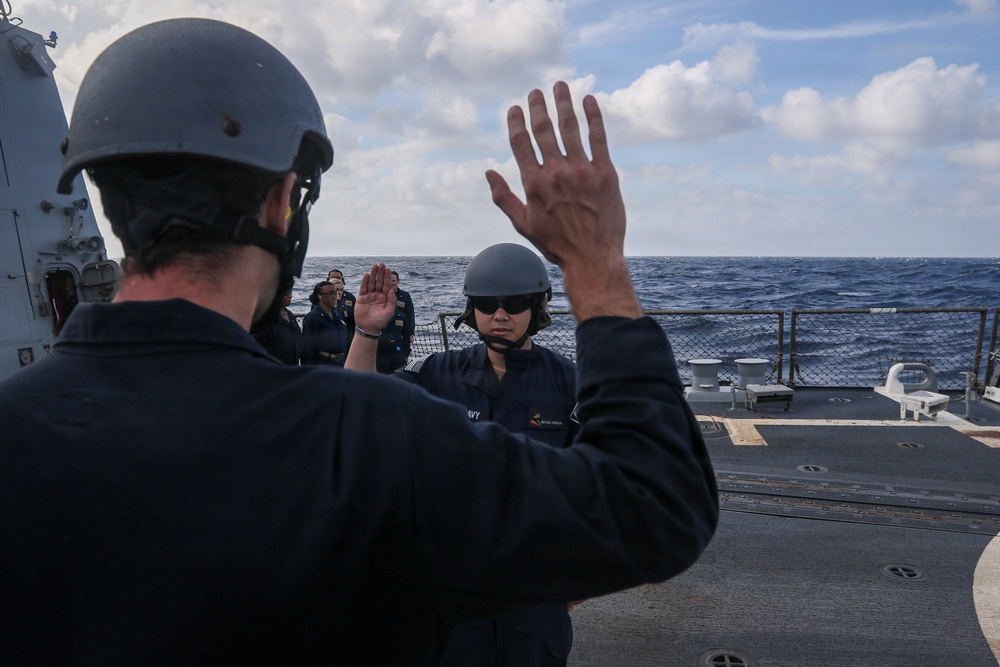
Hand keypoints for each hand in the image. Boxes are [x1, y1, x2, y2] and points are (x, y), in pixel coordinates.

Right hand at [353, 263, 394, 332]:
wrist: (368, 328)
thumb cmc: (380, 321)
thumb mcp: (389, 312)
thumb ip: (392, 301)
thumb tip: (391, 291)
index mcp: (385, 298)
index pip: (387, 285)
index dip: (387, 277)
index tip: (388, 269)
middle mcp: (378, 295)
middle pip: (380, 282)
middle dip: (381, 273)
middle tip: (381, 264)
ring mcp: (370, 296)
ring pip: (372, 283)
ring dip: (373, 274)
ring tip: (375, 266)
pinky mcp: (362, 298)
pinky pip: (364, 288)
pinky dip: (365, 281)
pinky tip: (367, 275)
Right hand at [486, 81, 640, 320]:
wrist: (593, 258)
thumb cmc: (556, 244)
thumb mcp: (523, 224)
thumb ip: (503, 197)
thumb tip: (488, 173)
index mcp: (534, 184)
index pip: (521, 143)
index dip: (516, 121)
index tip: (516, 107)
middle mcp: (556, 173)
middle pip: (544, 130)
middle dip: (538, 106)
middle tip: (536, 91)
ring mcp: (582, 171)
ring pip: (570, 128)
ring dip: (564, 103)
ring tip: (560, 86)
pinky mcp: (605, 173)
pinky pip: (598, 138)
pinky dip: (593, 117)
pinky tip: (588, 101)